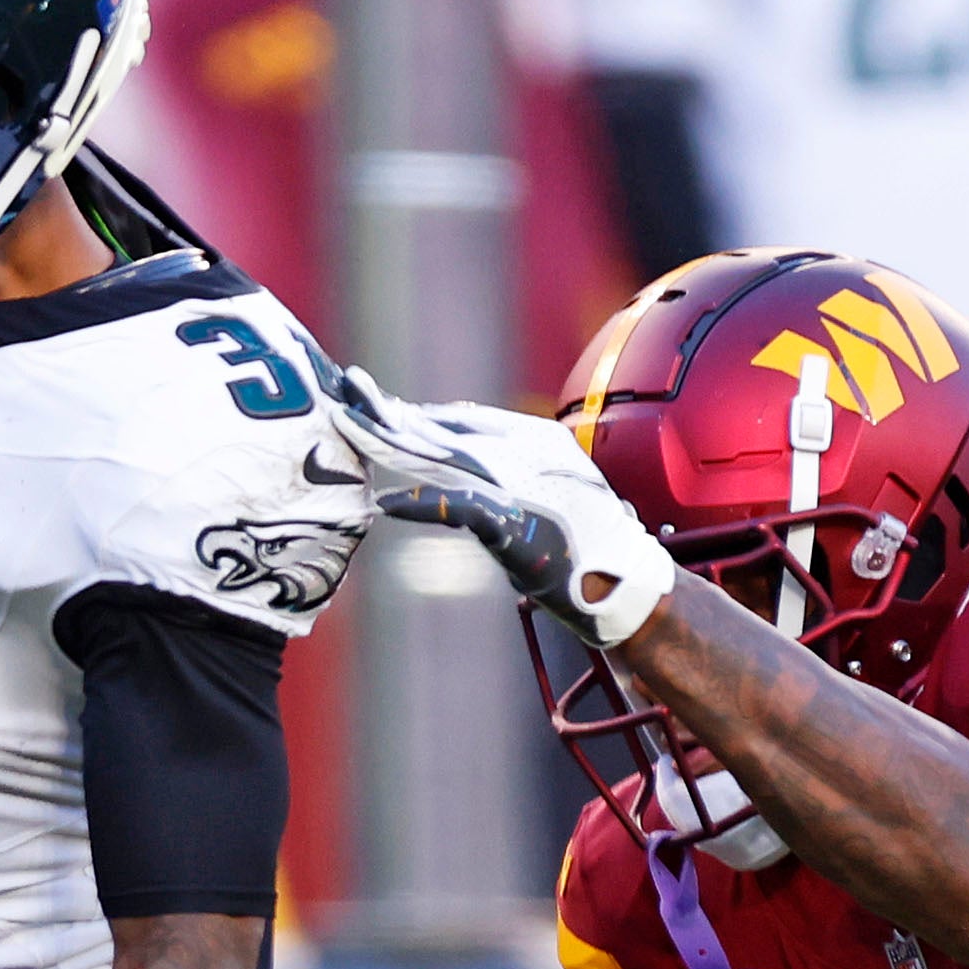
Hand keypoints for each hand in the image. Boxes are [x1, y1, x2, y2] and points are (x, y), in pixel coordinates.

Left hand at [322, 369, 676, 645]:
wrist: (624, 581)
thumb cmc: (583, 544)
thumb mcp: (543, 495)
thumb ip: (504, 478)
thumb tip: (454, 475)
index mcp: (530, 441)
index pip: (459, 417)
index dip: (411, 411)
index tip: (368, 401)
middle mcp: (522, 453)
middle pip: (441, 426)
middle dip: (389, 409)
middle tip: (344, 388)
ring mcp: (519, 486)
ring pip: (440, 455)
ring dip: (390, 440)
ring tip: (346, 424)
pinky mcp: (514, 524)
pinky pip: (459, 510)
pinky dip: (423, 506)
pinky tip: (387, 504)